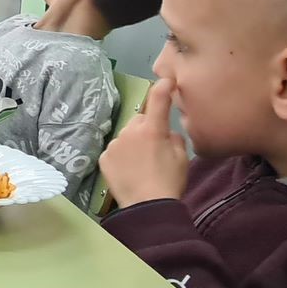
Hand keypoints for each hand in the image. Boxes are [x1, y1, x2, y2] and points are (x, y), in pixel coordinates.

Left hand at [98, 77, 188, 207]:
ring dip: (132, 143)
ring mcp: (114, 144)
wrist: (147, 207)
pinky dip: (121, 156)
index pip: (158, 99)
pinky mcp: (103, 158)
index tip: (166, 80)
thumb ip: (173, 137)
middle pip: (139, 120)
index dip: (162, 87)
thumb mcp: (182, 157)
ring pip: (126, 135)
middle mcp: (129, 131)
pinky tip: (129, 171)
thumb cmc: (169, 182)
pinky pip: (115, 150)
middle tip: (154, 149)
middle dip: (146, 129)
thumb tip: (165, 132)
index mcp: (152, 129)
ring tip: (140, 164)